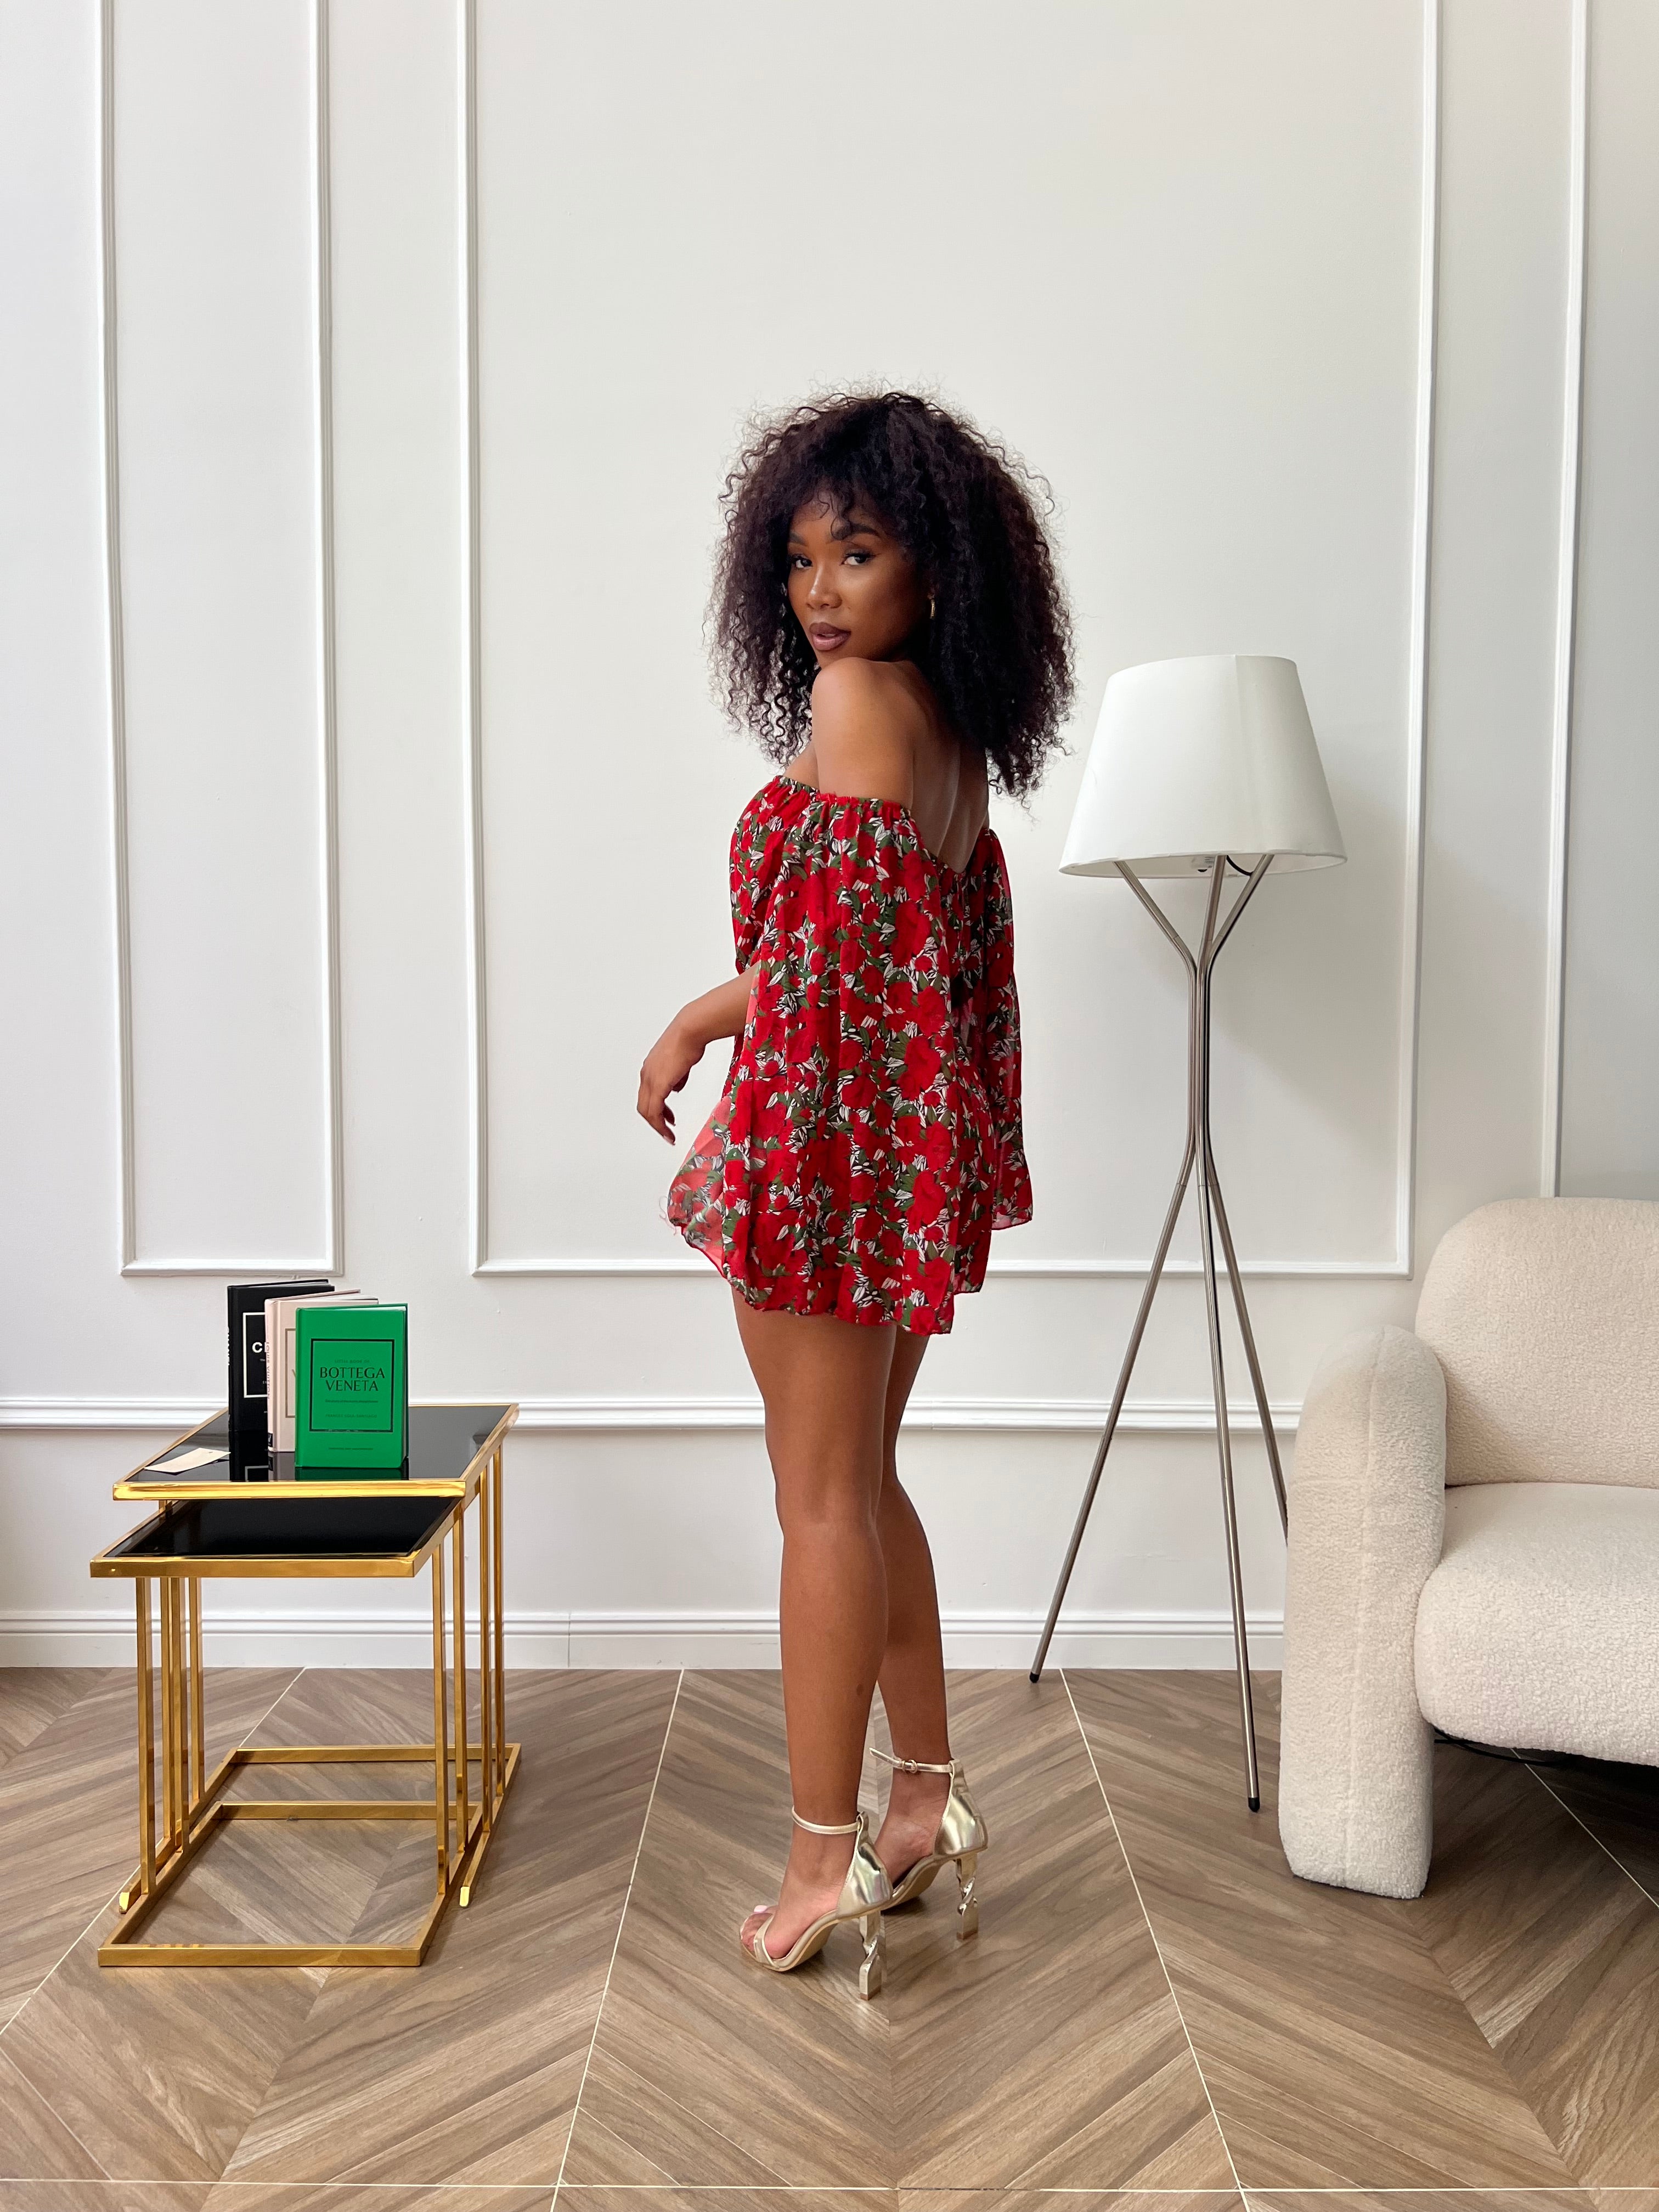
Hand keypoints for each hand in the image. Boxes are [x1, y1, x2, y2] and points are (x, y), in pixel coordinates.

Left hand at [637, 1017, 702, 1143]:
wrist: (690, 1030)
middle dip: (655, 1122)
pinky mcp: (659, 1084)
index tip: (664, 1119)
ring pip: (647, 1111)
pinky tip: (668, 1128)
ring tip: (668, 1135)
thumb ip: (676, 1078)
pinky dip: (660, 1123)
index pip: (646, 1096)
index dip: (655, 1110)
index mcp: (649, 1069)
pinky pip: (655, 1110)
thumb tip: (676, 1088)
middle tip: (665, 1132)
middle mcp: (646, 1075)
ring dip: (657, 1125)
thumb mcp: (680, 1063)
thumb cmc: (688, 1040)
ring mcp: (650, 1079)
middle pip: (643, 1107)